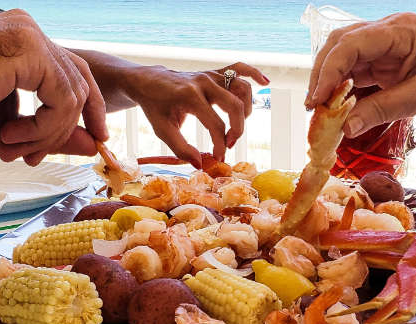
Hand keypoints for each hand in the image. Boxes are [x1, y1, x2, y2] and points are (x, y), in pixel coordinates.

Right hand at [0, 9, 106, 164]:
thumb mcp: (10, 129)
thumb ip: (53, 132)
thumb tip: (92, 145)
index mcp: (23, 42)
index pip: (72, 74)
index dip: (84, 111)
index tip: (89, 141)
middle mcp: (29, 31)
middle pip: (79, 83)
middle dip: (66, 128)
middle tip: (34, 157)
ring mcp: (29, 35)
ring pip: (72, 94)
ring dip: (47, 134)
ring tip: (11, 149)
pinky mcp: (28, 47)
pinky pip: (62, 97)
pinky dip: (43, 126)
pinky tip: (9, 135)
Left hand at [123, 62, 267, 167]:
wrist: (148, 81)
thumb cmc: (156, 107)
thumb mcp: (162, 130)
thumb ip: (180, 149)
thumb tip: (200, 164)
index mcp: (190, 96)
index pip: (215, 124)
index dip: (220, 144)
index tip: (218, 157)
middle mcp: (203, 82)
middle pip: (235, 106)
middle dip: (237, 129)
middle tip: (229, 144)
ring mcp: (210, 75)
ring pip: (242, 89)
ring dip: (246, 110)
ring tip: (235, 125)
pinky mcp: (214, 72)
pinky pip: (239, 68)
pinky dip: (254, 73)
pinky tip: (266, 82)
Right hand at [305, 13, 415, 137]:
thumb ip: (383, 110)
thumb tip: (345, 128)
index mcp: (401, 31)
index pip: (351, 43)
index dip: (328, 70)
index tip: (316, 99)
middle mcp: (389, 31)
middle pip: (341, 45)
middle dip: (322, 74)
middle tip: (313, 107)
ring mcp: (386, 43)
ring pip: (345, 56)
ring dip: (330, 82)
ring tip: (321, 111)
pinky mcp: (386, 58)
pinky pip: (357, 69)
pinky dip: (344, 88)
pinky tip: (337, 108)